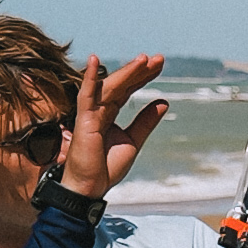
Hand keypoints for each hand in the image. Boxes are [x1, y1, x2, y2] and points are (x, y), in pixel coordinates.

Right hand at [60, 53, 168, 200]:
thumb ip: (146, 121)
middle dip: (139, 71)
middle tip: (159, 59)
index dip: (143, 76)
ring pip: (109, 87)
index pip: (127, 89)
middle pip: (121, 84)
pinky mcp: (83, 120)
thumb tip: (164, 101)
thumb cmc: (106, 168)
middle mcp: (99, 109)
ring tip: (145, 60)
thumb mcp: (133, 141)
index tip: (160, 64)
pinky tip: (94, 60)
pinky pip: (86, 96)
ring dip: (126, 72)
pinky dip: (89, 78)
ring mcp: (90, 113)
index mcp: (109, 114)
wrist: (90, 189)